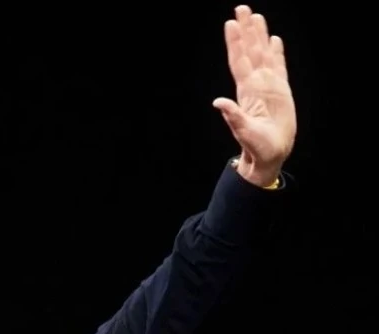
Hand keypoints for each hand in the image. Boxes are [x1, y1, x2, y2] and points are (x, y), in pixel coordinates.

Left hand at [212, 5, 296, 185]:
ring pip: (264, 54)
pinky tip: (274, 40)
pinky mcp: (281, 90)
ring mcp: (268, 85)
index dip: (235, 42)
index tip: (231, 24)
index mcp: (247, 90)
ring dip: (260, 36)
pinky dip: (277, 53)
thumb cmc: (256, 146)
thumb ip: (233, 116)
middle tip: (242, 8)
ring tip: (257, 17)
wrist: (269, 154)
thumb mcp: (243, 131)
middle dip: (247, 30)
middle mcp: (256, 83)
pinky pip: (279, 67)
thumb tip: (218, 102)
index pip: (239, 60)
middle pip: (250, 51)